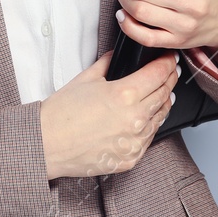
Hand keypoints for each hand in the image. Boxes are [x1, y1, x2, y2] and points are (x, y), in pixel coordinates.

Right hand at [40, 49, 179, 178]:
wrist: (46, 143)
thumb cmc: (60, 113)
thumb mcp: (86, 78)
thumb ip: (108, 64)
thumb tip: (118, 57)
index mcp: (124, 95)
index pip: (158, 74)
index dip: (167, 63)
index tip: (170, 58)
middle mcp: (133, 119)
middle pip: (164, 94)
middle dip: (170, 79)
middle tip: (171, 71)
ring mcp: (133, 142)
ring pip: (160, 117)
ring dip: (164, 102)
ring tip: (164, 93)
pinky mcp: (130, 159)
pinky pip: (149, 138)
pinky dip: (151, 125)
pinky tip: (149, 117)